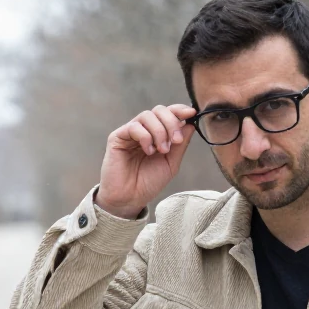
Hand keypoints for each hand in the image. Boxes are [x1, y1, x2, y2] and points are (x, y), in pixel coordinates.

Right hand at [95, 104, 197, 218]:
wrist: (130, 199)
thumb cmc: (148, 183)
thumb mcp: (171, 163)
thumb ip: (181, 144)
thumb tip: (191, 124)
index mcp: (157, 134)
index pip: (168, 113)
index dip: (179, 110)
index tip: (191, 113)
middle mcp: (144, 130)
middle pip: (159, 110)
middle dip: (171, 122)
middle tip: (176, 140)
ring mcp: (130, 133)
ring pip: (147, 115)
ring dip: (159, 131)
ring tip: (161, 150)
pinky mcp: (117, 137)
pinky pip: (134, 126)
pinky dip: (145, 136)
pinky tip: (148, 151)